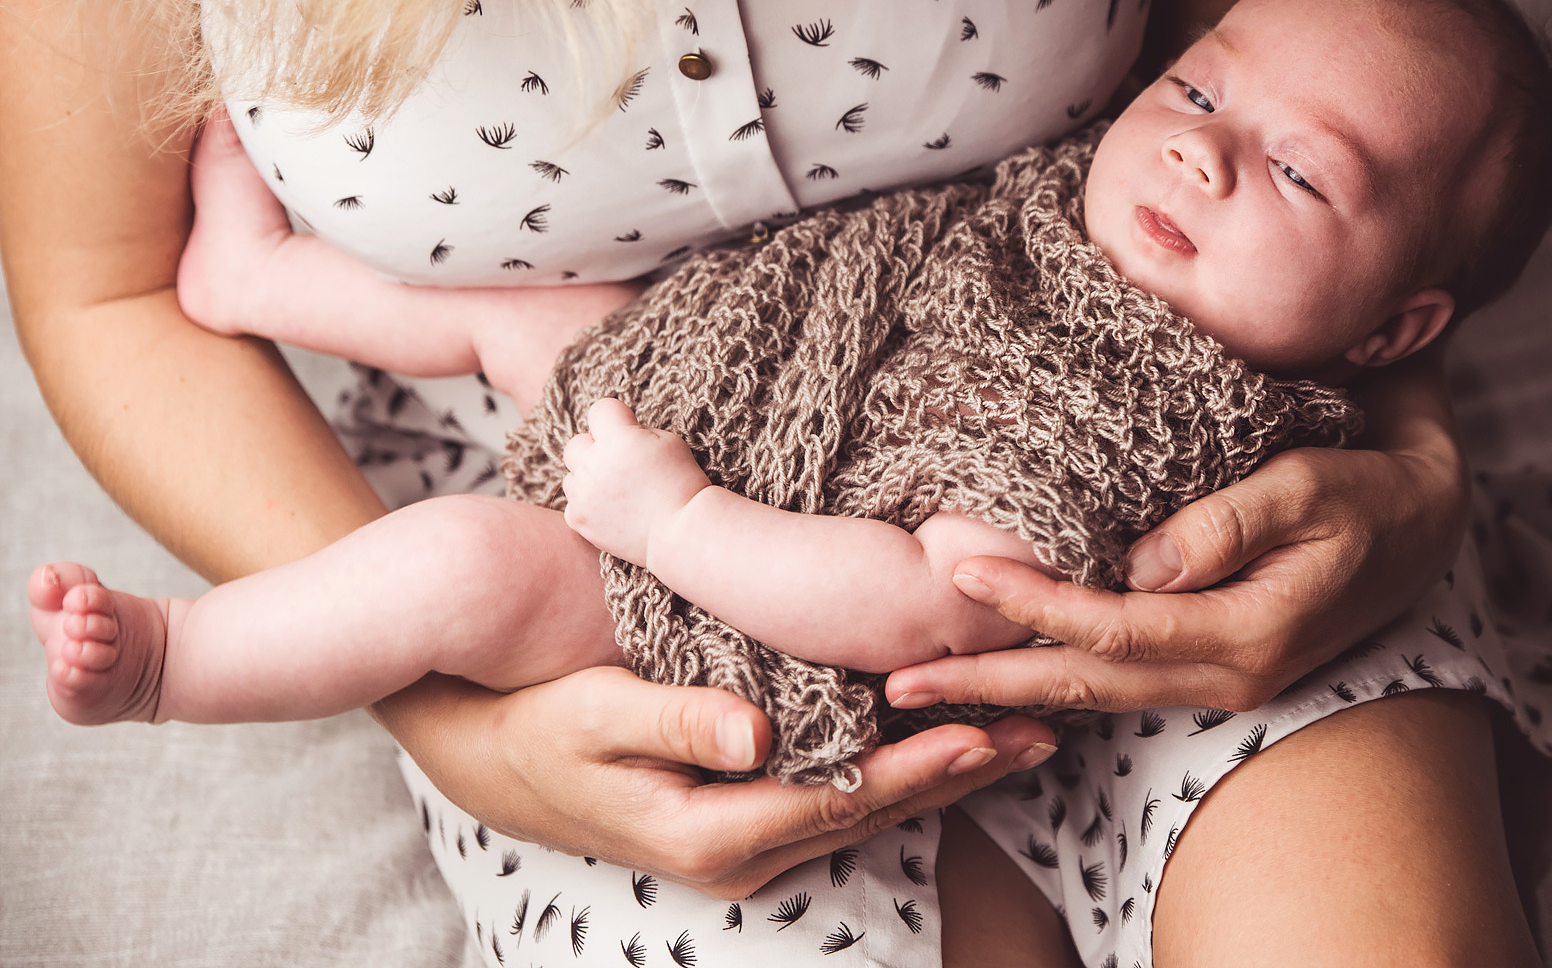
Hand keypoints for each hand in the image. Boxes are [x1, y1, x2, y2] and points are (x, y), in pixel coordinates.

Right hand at [373, 667, 1058, 898]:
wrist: (493, 758)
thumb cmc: (543, 724)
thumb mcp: (597, 714)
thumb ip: (680, 719)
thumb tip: (758, 735)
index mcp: (712, 832)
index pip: (841, 797)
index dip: (918, 765)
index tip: (982, 729)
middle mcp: (742, 854)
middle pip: (875, 812)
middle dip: (960, 771)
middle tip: (1040, 728)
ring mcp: (749, 845)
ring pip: (870, 810)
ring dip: (946, 773)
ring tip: (1023, 736)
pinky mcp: (750, 823)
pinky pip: (844, 799)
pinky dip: (904, 770)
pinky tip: (950, 742)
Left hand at [561, 398, 709, 564]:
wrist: (682, 532)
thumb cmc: (682, 484)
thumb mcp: (669, 443)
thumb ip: (637, 432)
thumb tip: (619, 433)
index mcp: (619, 439)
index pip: (600, 410)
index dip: (616, 418)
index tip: (629, 431)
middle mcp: (594, 464)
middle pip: (577, 442)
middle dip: (596, 448)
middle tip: (620, 463)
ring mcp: (582, 494)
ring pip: (571, 473)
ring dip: (589, 476)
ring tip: (616, 489)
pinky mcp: (577, 518)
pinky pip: (572, 502)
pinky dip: (588, 504)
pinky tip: (611, 510)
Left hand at [886, 434, 1467, 714]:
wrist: (1430, 516)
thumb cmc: (1373, 487)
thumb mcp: (1314, 486)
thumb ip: (1231, 521)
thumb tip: (1140, 560)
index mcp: (1248, 633)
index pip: (1116, 627)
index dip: (1035, 600)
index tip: (961, 568)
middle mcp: (1226, 672)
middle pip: (1084, 684)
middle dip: (988, 684)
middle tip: (897, 684)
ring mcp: (1219, 675)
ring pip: (1093, 691)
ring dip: (1007, 688)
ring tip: (925, 686)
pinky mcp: (1211, 658)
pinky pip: (1117, 679)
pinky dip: (1053, 675)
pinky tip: (1005, 668)